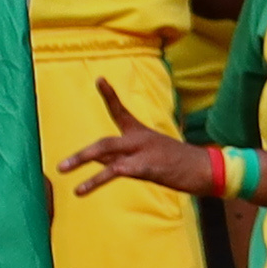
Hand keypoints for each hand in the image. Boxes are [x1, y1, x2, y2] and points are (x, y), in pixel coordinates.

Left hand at [58, 84, 221, 198]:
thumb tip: (96, 160)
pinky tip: (85, 187)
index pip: (121, 111)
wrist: (206, 169)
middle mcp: (139, 139)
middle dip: (81, 155)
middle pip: (105, 142)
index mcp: (141, 133)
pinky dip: (101, 177)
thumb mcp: (149, 156)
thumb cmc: (178, 163)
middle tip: (60, 167)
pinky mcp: (149, 167)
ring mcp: (144, 152)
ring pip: (108, 154)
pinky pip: (120, 170)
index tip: (99, 79)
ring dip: (84, 164)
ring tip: (67, 177)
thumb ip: (122, 156)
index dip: (110, 95)